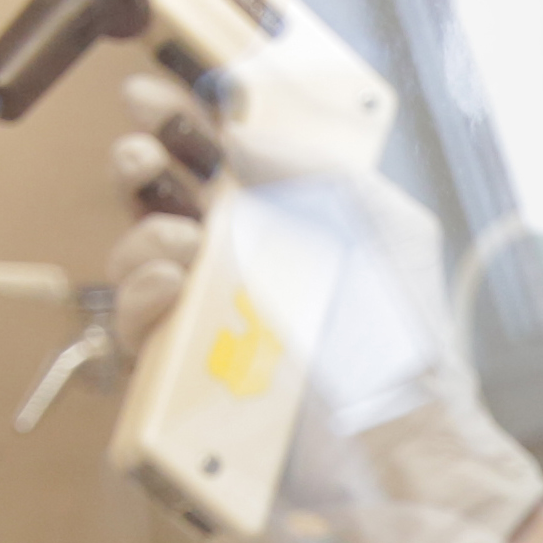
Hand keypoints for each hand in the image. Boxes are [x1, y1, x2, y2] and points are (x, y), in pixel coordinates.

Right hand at [107, 82, 542, 542]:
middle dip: (145, 168)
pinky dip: (145, 300)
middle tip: (141, 155)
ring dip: (147, 236)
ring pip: (142, 262)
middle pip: (168, 203)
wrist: (396, 445)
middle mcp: (248, 271)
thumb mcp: (381, 227)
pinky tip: (172, 288)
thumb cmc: (403, 343)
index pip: (223, 164)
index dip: (183, 127)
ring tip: (180, 243)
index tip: (153, 97)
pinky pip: (139, 330)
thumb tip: (243, 137)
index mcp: (294, 228)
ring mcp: (215, 325)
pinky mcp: (189, 378)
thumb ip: (317, 168)